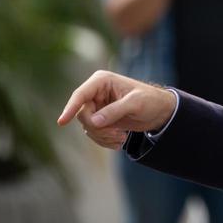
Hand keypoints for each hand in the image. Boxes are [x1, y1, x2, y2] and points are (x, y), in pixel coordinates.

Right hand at [57, 70, 176, 148]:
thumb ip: (114, 111)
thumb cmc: (151, 101)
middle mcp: (95, 93)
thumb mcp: (135, 104)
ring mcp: (97, 106)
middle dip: (98, 128)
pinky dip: (104, 140)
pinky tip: (120, 141)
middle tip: (117, 134)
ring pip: (87, 126)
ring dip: (102, 136)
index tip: (62, 122)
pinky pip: (93, 133)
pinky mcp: (100, 119)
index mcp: (102, 81)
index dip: (70, 108)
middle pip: (82, 114)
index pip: (80, 95)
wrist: (160, 112)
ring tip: (122, 138)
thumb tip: (94, 122)